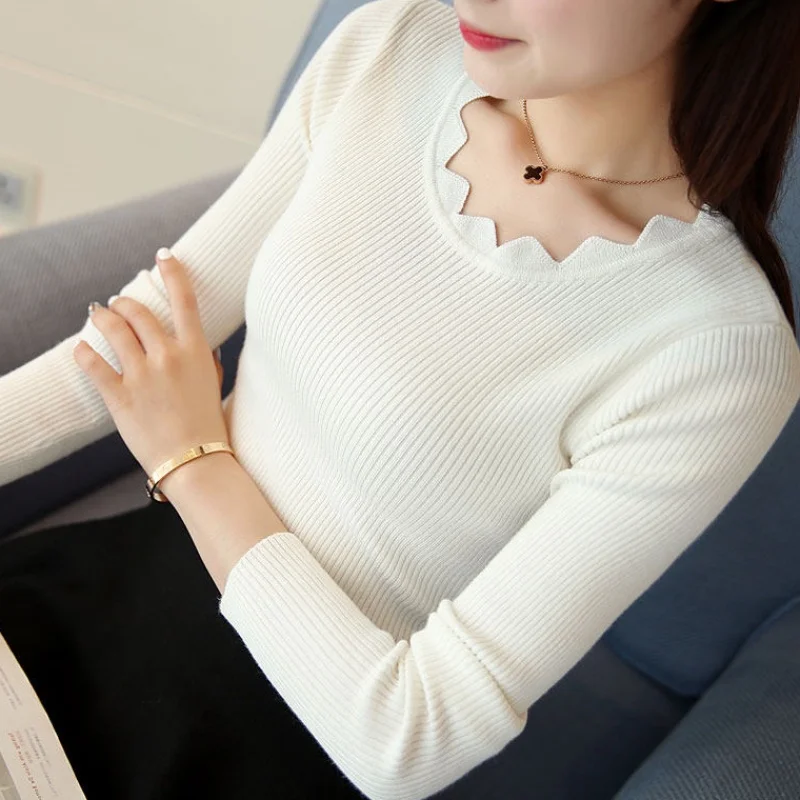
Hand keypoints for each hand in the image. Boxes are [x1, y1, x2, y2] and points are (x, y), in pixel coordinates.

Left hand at [73, 247, 229, 479]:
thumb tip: (204, 345)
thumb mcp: (214, 385)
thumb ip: (207, 360)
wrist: (194, 460)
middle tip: (119, 305)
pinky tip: (81, 348)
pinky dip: (83, 352)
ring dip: (103, 316)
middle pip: (138, 311)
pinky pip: (92, 363)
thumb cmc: (209, 424)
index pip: (184, 299)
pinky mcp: (119, 396)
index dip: (173, 271)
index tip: (163, 255)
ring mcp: (141, 375)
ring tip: (99, 314)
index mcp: (195, 352)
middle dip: (124, 303)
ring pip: (112, 328)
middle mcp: (167, 357)